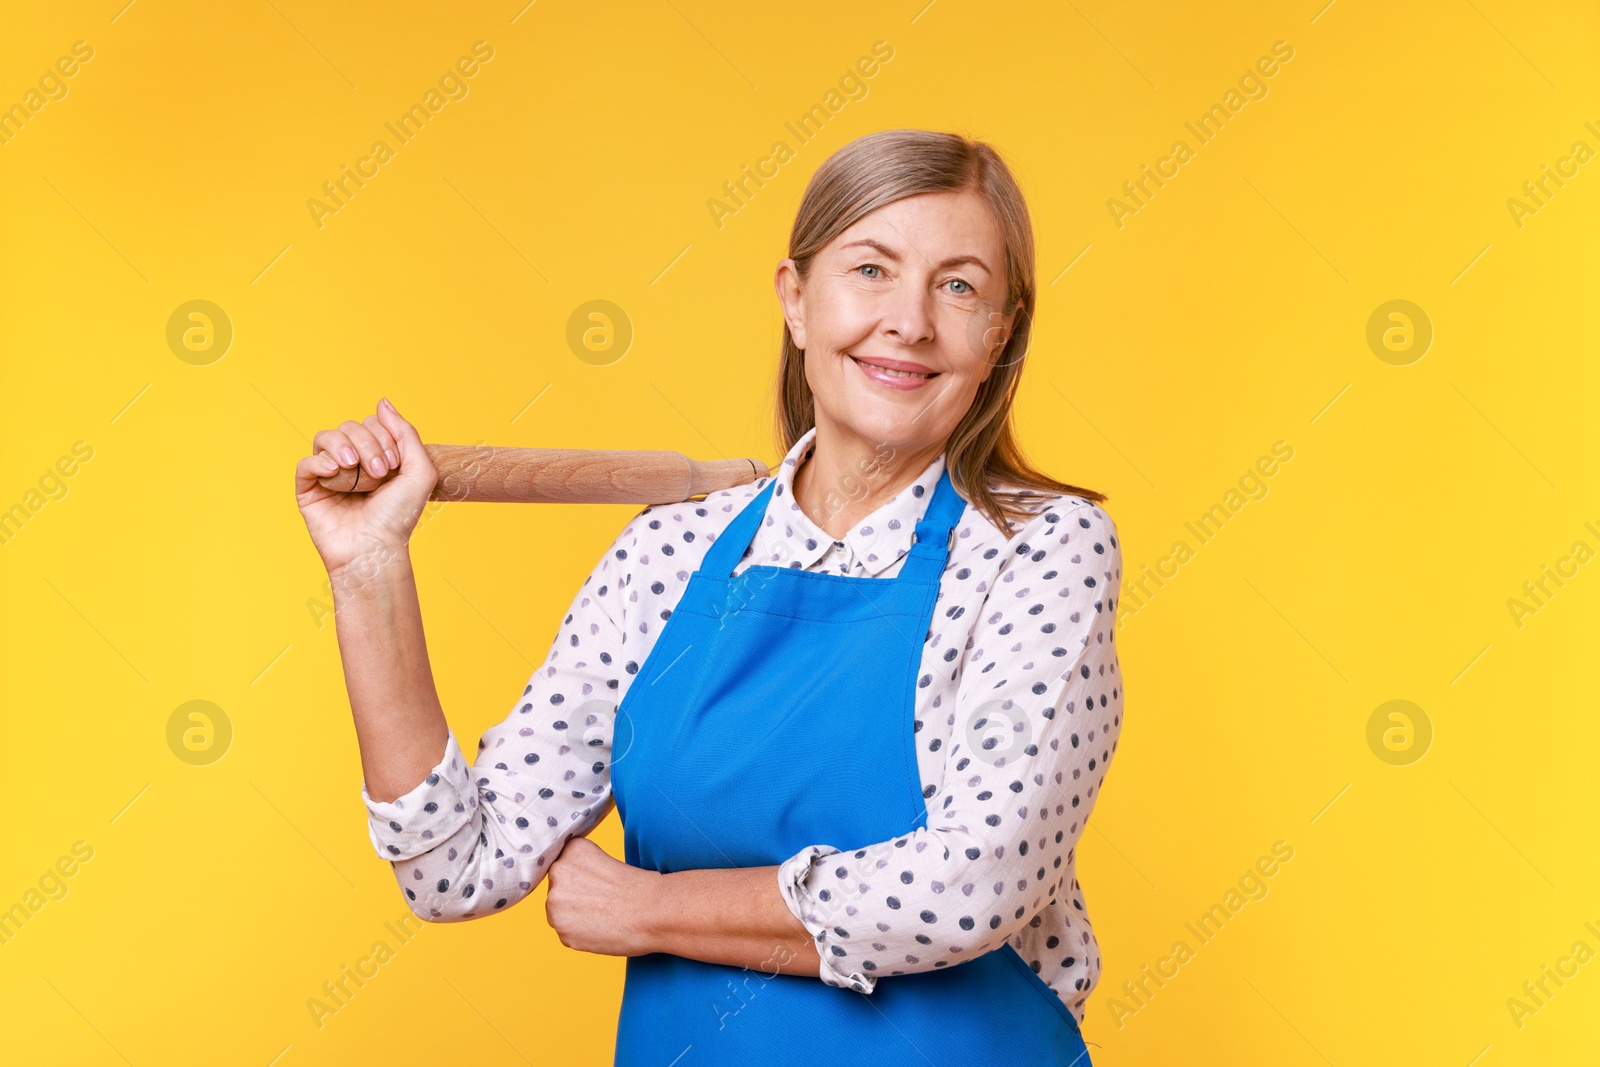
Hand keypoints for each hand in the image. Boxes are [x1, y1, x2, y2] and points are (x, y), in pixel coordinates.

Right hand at [294, 397, 437, 576]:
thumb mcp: (420, 471)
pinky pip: (305, 462)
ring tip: (353, 468)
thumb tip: (382, 401)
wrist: (376, 550)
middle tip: (378, 472)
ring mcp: (329, 475)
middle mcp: (353, 462)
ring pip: (326, 437)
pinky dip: (319, 462)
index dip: (383, 435)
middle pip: (350, 426)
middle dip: (367, 443)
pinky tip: (334, 472)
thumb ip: (406, 433)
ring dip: (343, 446)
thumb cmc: (399, 516)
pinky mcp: (309, 490)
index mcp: (377, 456)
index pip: (371, 423)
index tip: (393, 465)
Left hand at [545, 836, 659, 956]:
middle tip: (602, 901)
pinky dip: (580, 934)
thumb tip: (565, 888)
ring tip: (603, 916)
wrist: (652, 912)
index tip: (598, 883)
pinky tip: (600, 928)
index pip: (564, 865)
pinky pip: (565, 933)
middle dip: (574, 897)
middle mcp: (558, 872)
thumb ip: (579, 868)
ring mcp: (556, 902)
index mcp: (572, 849)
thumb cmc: (638, 888)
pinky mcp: (561, 930)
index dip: (580, 877)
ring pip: (558, 912)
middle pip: (557, 889)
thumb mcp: (604, 860)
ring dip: (574, 917)